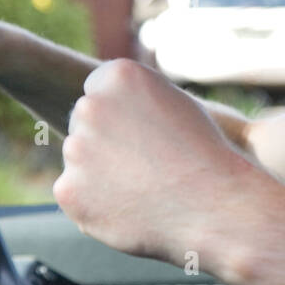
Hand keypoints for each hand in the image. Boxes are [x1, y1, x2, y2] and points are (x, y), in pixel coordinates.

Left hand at [53, 58, 257, 265]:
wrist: (216, 208)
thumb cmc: (204, 156)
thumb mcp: (175, 105)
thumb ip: (134, 100)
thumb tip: (99, 108)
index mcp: (119, 76)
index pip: (98, 90)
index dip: (123, 115)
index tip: (145, 135)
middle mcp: (90, 106)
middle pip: (83, 123)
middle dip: (106, 141)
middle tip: (146, 166)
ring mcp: (76, 150)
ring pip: (79, 160)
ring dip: (100, 173)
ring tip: (144, 189)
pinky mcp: (68, 192)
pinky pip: (74, 195)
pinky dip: (95, 204)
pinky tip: (132, 209)